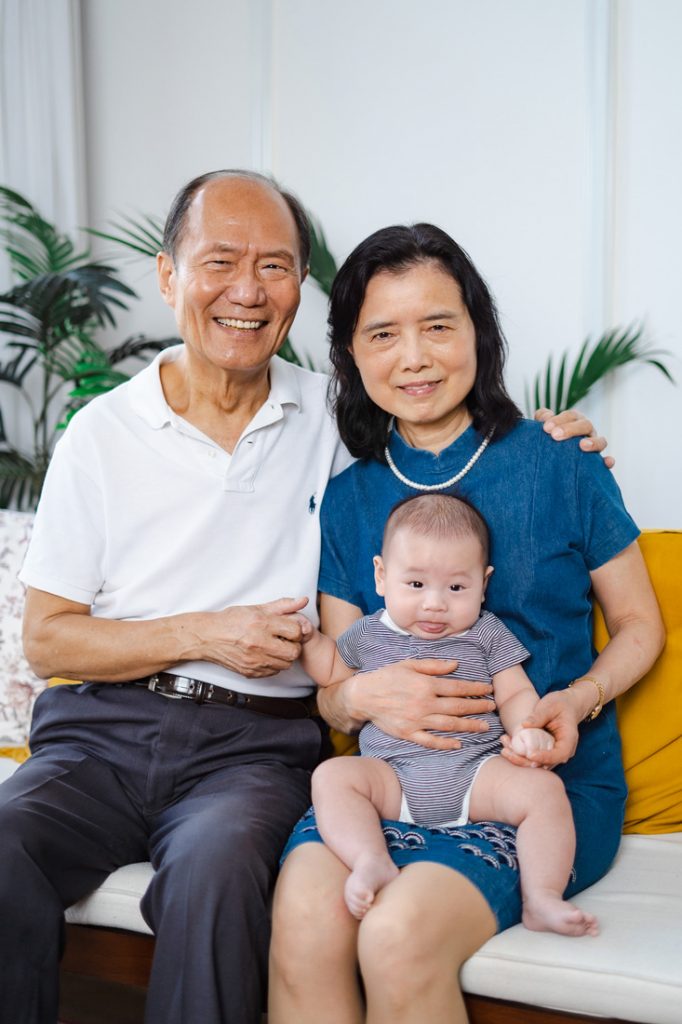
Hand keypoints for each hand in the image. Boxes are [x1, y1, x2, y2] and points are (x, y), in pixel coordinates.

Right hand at [197, 597, 309, 676]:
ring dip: (284, 656)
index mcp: (261, 623)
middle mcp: (258, 643)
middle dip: (293, 645)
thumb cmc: (232, 620)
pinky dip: (273, 665)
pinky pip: (274, 672)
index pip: (296, 631)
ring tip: (274, 647)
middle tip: (284, 640)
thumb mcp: (257, 608)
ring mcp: (254, 660)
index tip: (288, 629)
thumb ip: (283, 605)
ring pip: (286, 664)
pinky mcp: (250, 672)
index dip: (295, 630)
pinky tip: (265, 655)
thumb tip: (304, 600)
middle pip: (294, 651)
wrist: (208, 637)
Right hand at [350, 659, 495, 750]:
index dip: (476, 689)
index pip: (458, 687)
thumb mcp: (410, 664)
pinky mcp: (408, 733)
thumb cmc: (387, 676)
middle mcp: (424, 704)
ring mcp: (417, 720)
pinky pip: (430, 741)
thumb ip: (434, 665)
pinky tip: (459, 744)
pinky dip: (445, 743)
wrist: (364, 695)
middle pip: (458, 707)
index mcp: (426, 685)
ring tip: (485, 726)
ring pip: (449, 725)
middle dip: (478, 707)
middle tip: (492, 707)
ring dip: (469, 726)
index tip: (489, 690)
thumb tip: (456, 665)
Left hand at [504, 690, 581, 766]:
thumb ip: (539, 715)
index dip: (545, 757)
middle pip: (545, 764)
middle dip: (524, 760)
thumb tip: (524, 725)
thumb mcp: (551, 705)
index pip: (559, 754)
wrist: (566, 705)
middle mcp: (562, 750)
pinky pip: (532, 757)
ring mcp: (553, 752)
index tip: (529, 754)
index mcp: (568, 740)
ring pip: (536, 763)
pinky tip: (506, 744)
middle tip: (506, 751)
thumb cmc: (560, 704)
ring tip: (504, 746)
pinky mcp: (544, 751)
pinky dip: (519, 753)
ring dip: (518, 758)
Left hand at [534, 408, 613, 469]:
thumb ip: (542, 418)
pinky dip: (608, 461)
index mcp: (575, 421)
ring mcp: (595, 446)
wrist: (552, 461)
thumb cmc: (549, 439)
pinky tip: (606, 463)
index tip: (546, 428)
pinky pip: (607, 461)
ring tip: (582, 445)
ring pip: (601, 441)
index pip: (571, 416)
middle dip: (571, 429)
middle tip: (555, 435)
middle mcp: (587, 432)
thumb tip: (547, 416)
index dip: (559, 419)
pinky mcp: (599, 462)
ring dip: (593, 442)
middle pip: (585, 425)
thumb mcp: (544, 428)